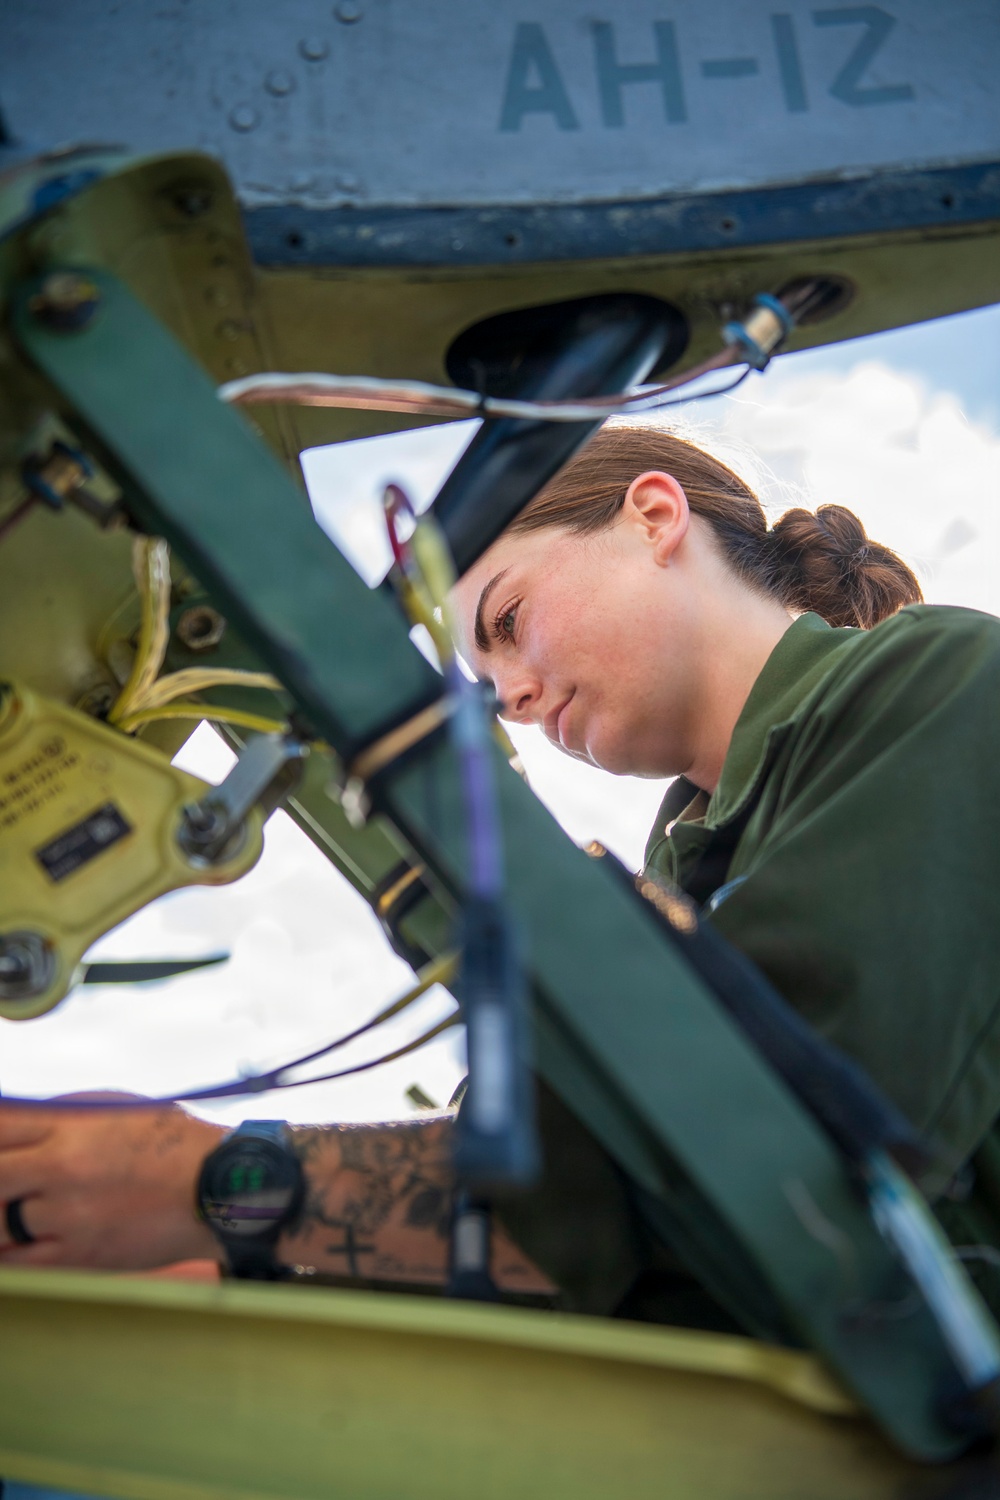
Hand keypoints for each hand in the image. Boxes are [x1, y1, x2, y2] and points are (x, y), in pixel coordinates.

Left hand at [0, 1094, 224, 1268]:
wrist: (219, 1189)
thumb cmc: (174, 1144)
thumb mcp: (119, 1110)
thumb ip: (65, 1117)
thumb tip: (19, 1122)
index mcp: (71, 1127)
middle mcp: (62, 1169)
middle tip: (6, 1184)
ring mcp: (68, 1215)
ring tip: (11, 1211)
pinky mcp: (79, 1255)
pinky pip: (18, 1263)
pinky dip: (8, 1253)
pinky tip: (15, 1243)